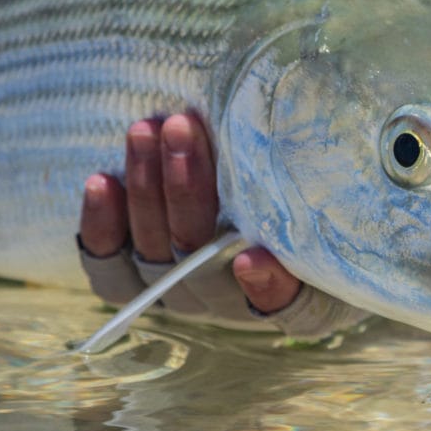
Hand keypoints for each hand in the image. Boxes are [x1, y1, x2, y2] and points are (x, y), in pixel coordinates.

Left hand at [78, 113, 300, 313]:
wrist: (243, 189)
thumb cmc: (300, 184)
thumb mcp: (318, 185)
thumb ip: (310, 178)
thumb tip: (328, 140)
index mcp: (293, 290)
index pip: (288, 302)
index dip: (268, 286)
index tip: (251, 257)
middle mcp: (229, 300)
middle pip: (204, 261)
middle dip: (188, 190)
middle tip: (183, 129)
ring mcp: (177, 290)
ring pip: (155, 254)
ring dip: (147, 190)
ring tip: (145, 131)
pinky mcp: (132, 280)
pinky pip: (110, 266)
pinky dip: (103, 225)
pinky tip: (103, 181)